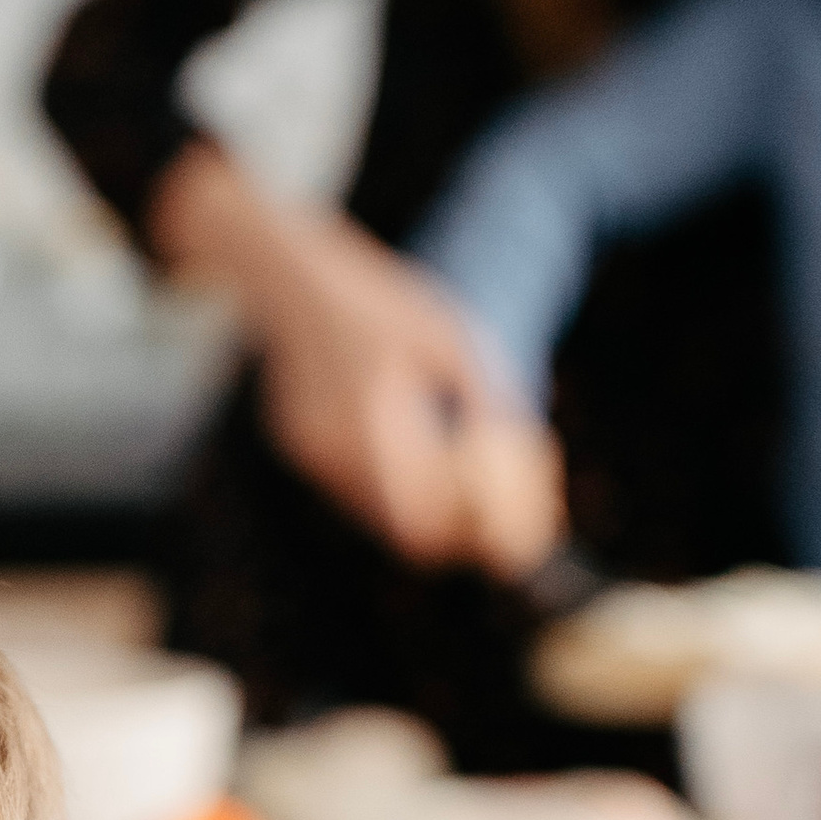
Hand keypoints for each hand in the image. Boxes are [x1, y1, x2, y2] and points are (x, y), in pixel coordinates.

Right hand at [150, 143, 559, 577]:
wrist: (295, 281)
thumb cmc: (382, 302)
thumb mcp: (449, 339)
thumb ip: (485, 398)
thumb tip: (525, 447)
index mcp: (370, 426)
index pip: (417, 519)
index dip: (460, 538)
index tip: (500, 534)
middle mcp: (331, 452)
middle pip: (397, 526)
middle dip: (445, 528)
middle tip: (491, 517)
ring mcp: (309, 455)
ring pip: (374, 510)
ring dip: (417, 505)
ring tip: (461, 476)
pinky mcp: (299, 448)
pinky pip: (352, 485)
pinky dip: (388, 481)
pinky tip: (411, 445)